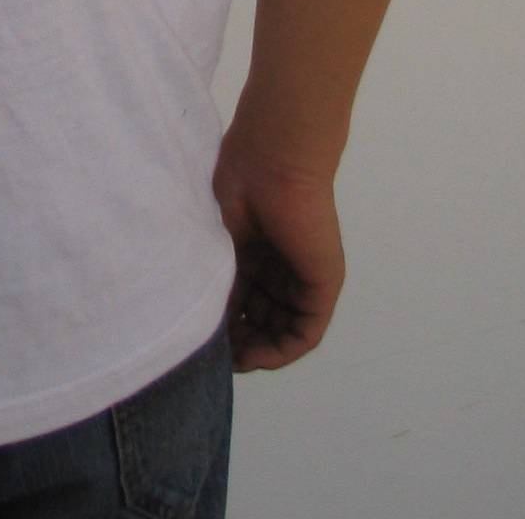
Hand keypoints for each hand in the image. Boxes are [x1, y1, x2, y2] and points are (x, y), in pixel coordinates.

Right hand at [211, 132, 345, 371]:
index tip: (202, 340)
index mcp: (254, 251)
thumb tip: (203, 321)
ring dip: (259, 351)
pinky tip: (257, 356)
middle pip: (262, 319)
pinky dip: (282, 350)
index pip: (242, 300)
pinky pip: (305, 331)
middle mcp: (279, 267)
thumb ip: (217, 278)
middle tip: (216, 357)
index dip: (224, 324)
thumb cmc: (239, 185)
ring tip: (233, 360)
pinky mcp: (323, 285)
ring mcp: (301, 277)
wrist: (271, 163)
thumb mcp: (218, 240)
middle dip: (240, 342)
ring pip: (282, 329)